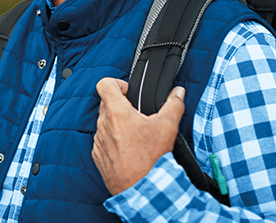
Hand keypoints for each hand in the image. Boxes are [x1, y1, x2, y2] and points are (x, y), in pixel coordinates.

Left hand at [92, 78, 184, 195]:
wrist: (143, 191)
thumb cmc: (152, 160)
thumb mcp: (167, 128)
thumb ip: (173, 105)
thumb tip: (177, 92)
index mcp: (117, 113)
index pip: (104, 84)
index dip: (117, 84)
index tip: (129, 93)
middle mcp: (103, 125)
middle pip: (106, 104)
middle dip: (121, 106)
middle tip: (137, 116)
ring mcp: (99, 141)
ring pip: (104, 123)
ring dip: (117, 124)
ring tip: (135, 136)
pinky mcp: (98, 156)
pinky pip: (103, 141)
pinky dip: (113, 141)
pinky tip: (129, 150)